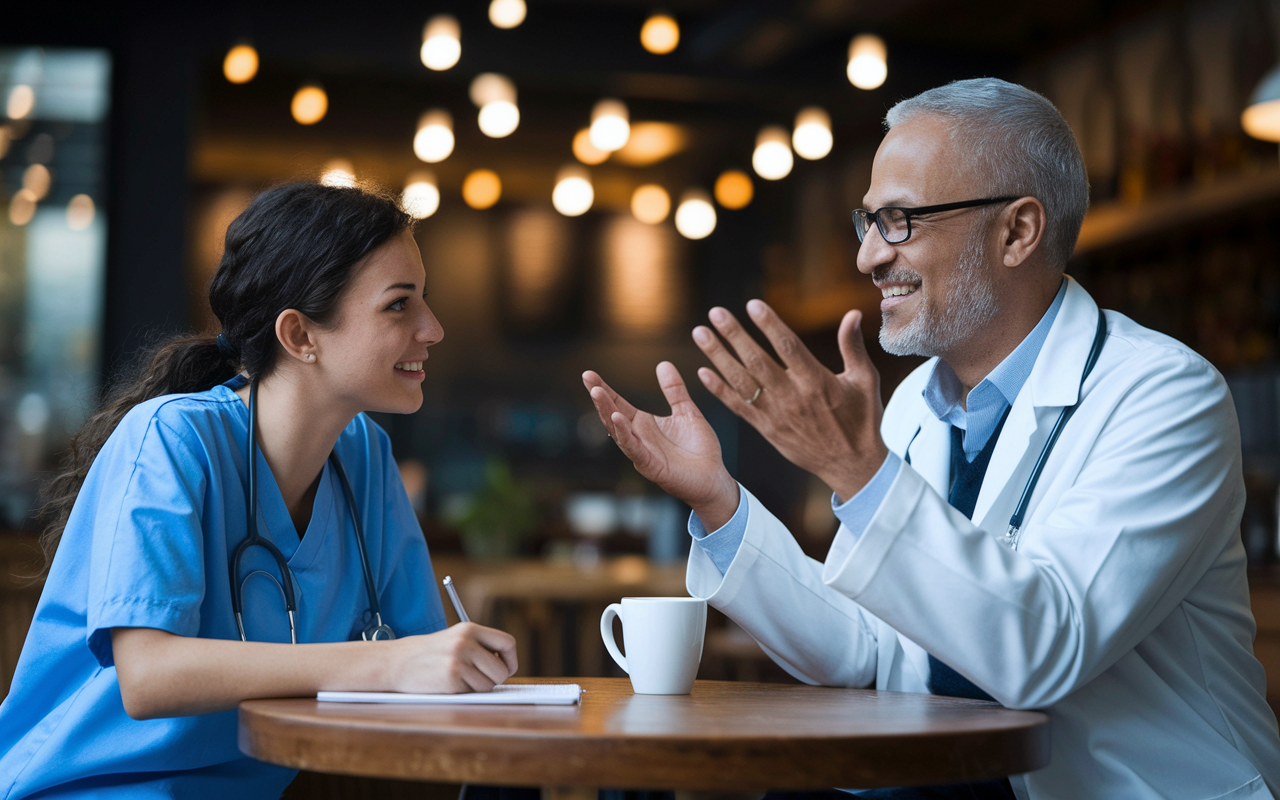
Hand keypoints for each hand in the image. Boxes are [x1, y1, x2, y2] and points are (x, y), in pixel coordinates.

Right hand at [388, 622, 517, 693]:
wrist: (395, 663)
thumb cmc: (428, 654)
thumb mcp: (454, 639)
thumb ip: (479, 647)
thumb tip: (506, 667)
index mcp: (469, 629)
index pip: (507, 643)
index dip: (510, 659)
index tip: (505, 668)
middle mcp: (466, 642)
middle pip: (502, 670)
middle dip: (495, 679)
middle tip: (480, 679)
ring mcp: (458, 661)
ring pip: (489, 685)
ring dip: (478, 688)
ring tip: (460, 680)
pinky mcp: (451, 679)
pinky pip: (473, 693)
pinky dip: (465, 693)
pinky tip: (449, 684)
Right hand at [582, 363, 738, 528]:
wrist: (714, 478)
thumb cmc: (700, 449)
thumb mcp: (687, 412)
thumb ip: (675, 390)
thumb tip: (663, 364)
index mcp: (644, 424)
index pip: (619, 403)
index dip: (604, 388)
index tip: (589, 373)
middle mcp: (638, 437)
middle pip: (612, 414)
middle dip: (599, 396)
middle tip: (587, 377)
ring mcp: (642, 452)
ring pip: (618, 431)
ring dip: (606, 412)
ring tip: (597, 393)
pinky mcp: (650, 465)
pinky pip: (634, 448)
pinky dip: (624, 434)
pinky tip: (617, 418)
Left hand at [694, 301, 888, 501]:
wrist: (851, 465)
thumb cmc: (861, 419)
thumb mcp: (865, 381)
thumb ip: (853, 347)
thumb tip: (852, 312)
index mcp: (817, 382)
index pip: (788, 347)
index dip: (769, 325)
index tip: (752, 305)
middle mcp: (792, 397)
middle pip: (757, 361)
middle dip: (734, 335)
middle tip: (715, 312)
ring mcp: (776, 415)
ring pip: (741, 382)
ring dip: (718, 356)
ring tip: (700, 334)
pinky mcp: (766, 429)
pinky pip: (738, 407)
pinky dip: (719, 390)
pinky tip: (702, 372)